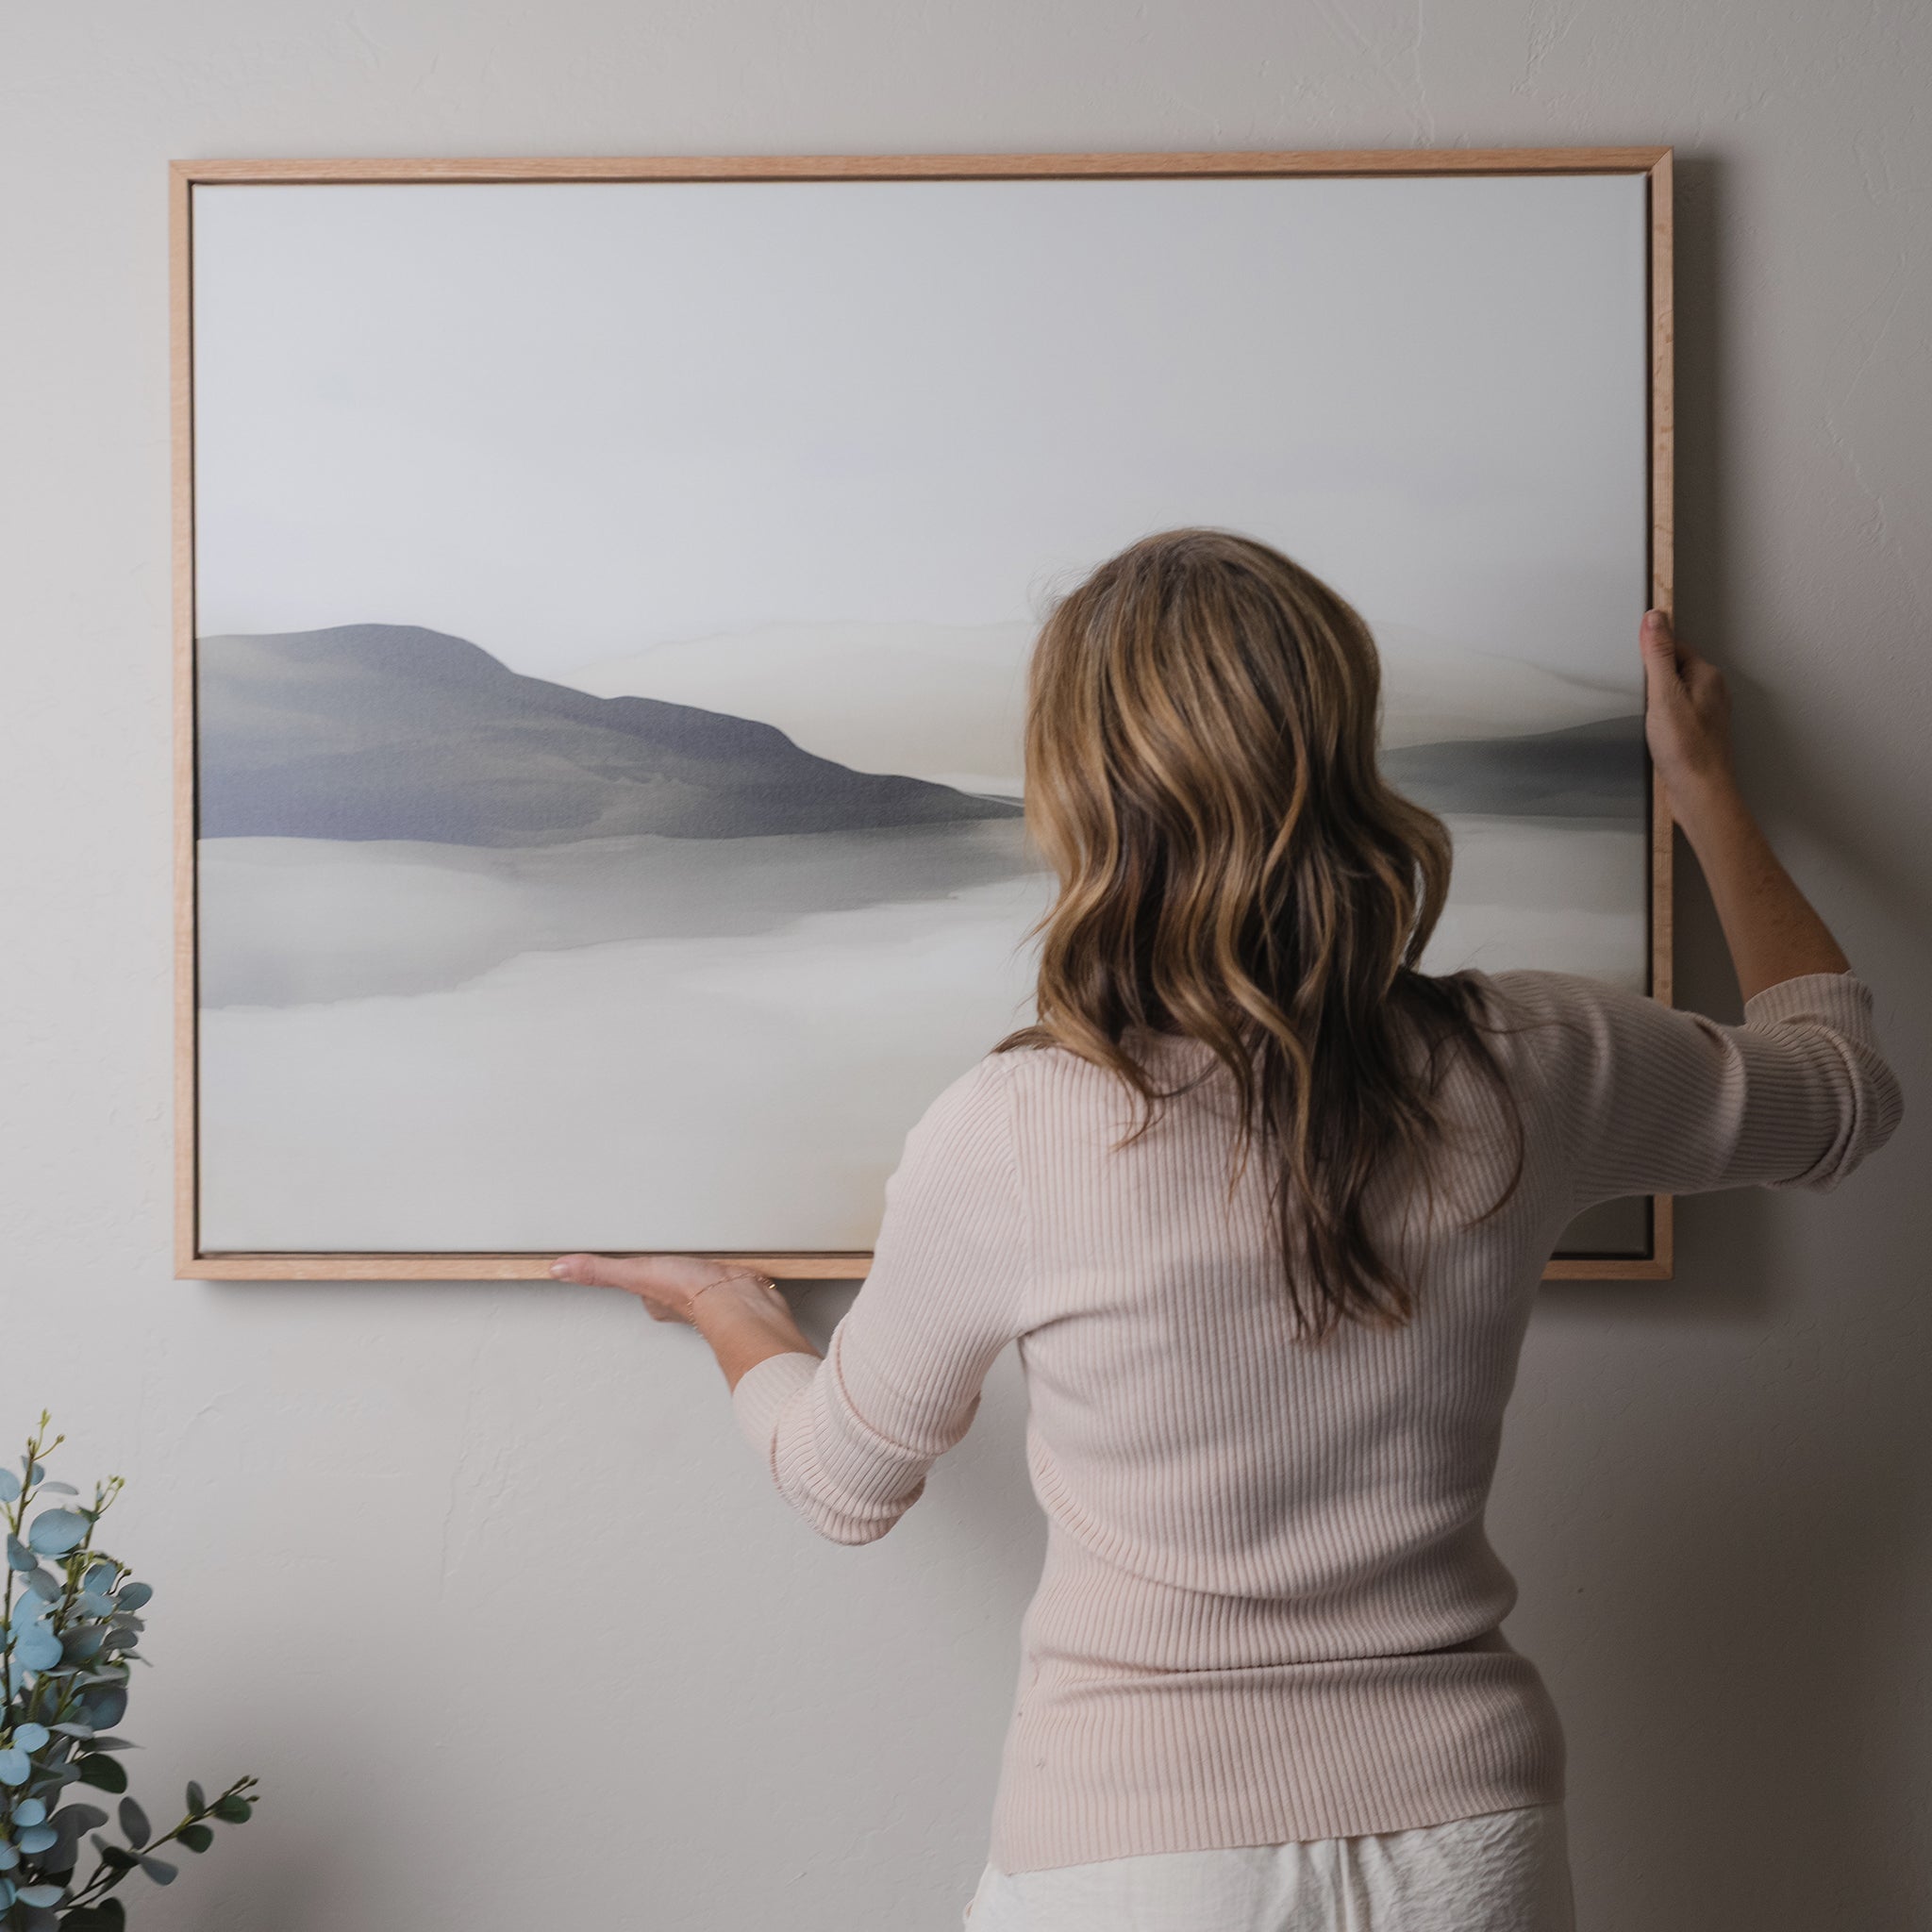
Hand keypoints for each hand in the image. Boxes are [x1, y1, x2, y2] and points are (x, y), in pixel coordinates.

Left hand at [549, 1252, 778, 1324]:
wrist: (739, 1298)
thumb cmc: (693, 1294)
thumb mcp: (636, 1273)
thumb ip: (598, 1270)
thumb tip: (559, 1269)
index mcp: (656, 1300)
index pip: (639, 1282)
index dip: (637, 1270)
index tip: (635, 1263)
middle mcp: (681, 1301)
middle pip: (668, 1281)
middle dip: (669, 1268)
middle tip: (665, 1256)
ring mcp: (709, 1293)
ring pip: (697, 1277)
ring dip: (698, 1267)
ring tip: (696, 1253)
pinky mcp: (733, 1281)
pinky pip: (724, 1271)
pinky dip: (725, 1263)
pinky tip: (728, 1255)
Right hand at [1640, 608, 1734, 802]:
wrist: (1699, 792)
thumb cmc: (1686, 749)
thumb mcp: (1663, 695)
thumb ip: (1658, 656)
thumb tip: (1655, 618)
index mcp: (1706, 676)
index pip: (1675, 646)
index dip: (1651, 653)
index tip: (1634, 666)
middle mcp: (1711, 692)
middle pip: (1676, 668)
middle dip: (1653, 677)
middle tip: (1637, 693)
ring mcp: (1706, 714)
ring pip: (1676, 693)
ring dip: (1657, 700)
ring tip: (1645, 715)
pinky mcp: (1697, 733)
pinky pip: (1676, 714)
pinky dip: (1661, 718)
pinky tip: (1652, 732)